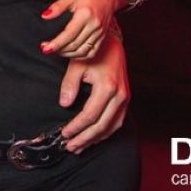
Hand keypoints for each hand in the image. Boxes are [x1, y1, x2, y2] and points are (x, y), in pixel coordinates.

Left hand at [40, 0, 117, 58]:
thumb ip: (57, 6)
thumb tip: (44, 16)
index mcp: (85, 15)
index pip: (69, 34)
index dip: (56, 44)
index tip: (45, 48)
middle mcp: (94, 26)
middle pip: (75, 45)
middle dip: (59, 50)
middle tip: (46, 49)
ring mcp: (100, 33)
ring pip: (83, 51)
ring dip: (68, 54)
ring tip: (56, 51)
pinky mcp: (102, 37)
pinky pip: (91, 52)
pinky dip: (79, 56)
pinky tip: (70, 53)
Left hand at [58, 35, 128, 152]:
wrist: (112, 43)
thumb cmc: (92, 53)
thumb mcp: (76, 65)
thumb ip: (69, 85)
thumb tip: (64, 105)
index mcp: (107, 87)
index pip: (90, 115)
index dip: (76, 127)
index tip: (64, 134)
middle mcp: (119, 96)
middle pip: (101, 126)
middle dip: (85, 138)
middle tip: (70, 147)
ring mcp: (125, 98)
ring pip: (111, 127)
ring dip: (95, 139)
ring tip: (79, 146)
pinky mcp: (126, 99)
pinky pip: (117, 122)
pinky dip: (105, 132)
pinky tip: (93, 137)